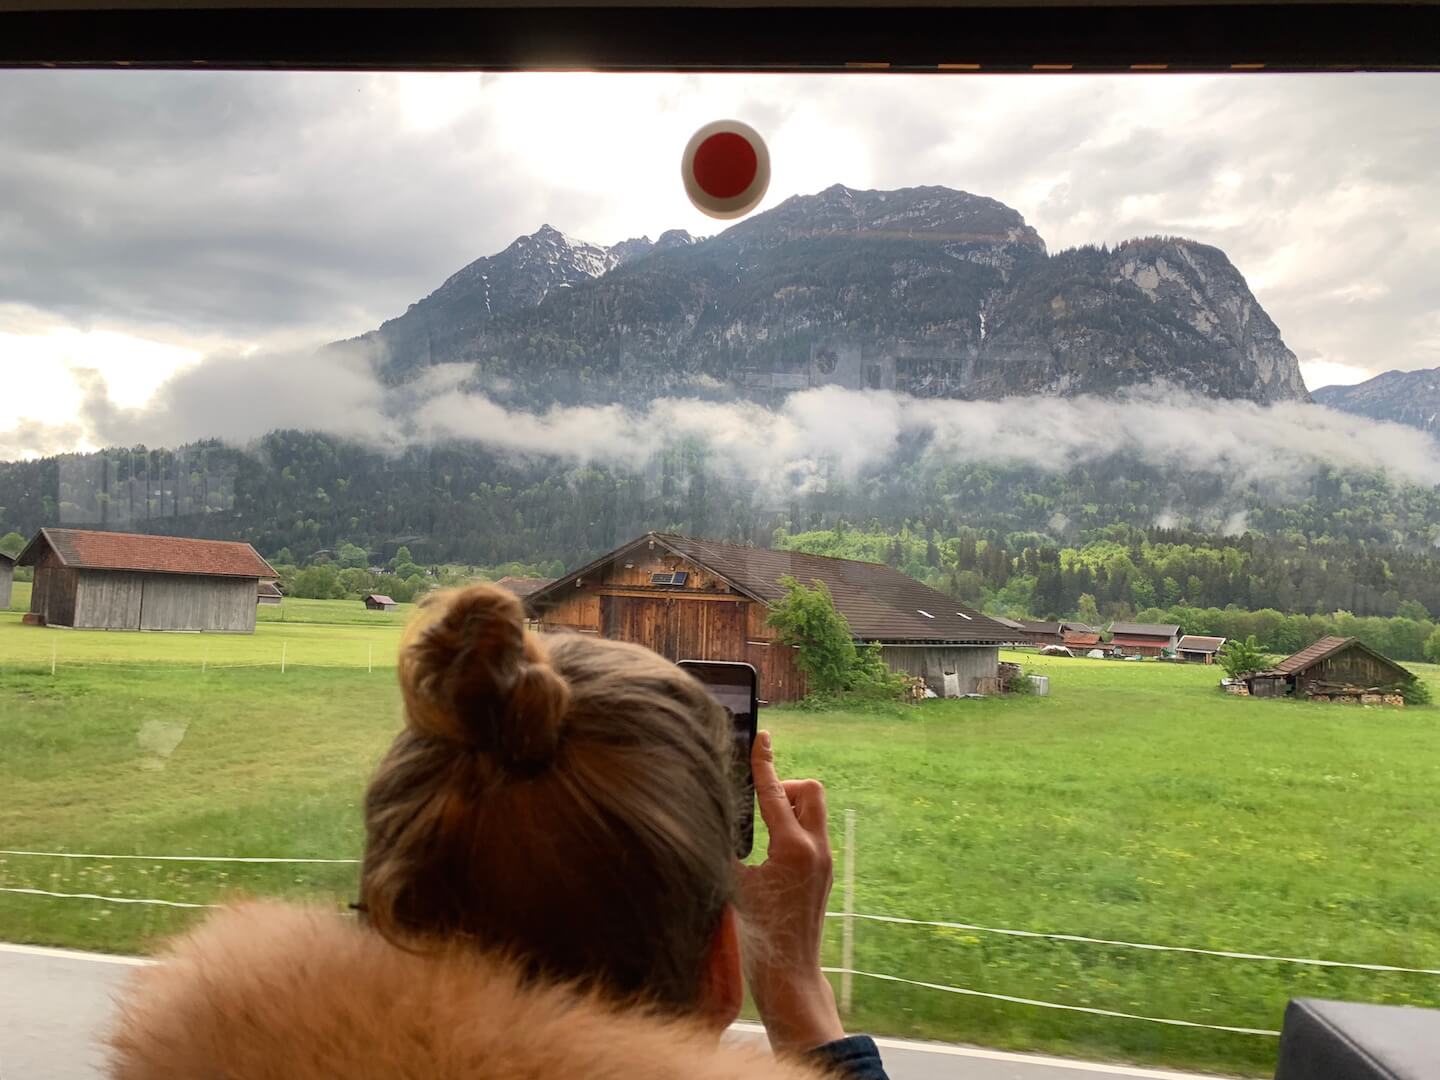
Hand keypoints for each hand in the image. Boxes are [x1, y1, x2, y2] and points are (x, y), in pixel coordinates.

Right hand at [738, 730, 845, 1055]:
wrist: (789, 975)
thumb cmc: (756, 936)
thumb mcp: (732, 884)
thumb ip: (725, 846)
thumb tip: (712, 818)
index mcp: (792, 848)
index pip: (775, 791)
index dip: (764, 762)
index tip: (762, 737)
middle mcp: (814, 850)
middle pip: (810, 791)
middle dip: (785, 787)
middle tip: (760, 807)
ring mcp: (824, 862)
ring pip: (814, 810)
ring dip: (791, 808)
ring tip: (761, 834)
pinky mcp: (823, 874)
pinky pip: (812, 833)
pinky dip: (792, 829)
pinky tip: (768, 852)